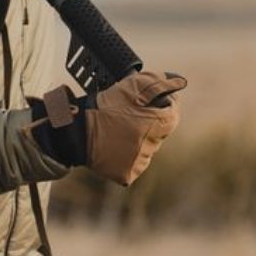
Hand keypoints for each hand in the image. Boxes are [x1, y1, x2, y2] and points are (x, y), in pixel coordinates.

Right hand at [87, 71, 187, 186]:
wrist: (76, 131)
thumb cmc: (105, 107)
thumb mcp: (133, 85)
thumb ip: (160, 82)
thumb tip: (180, 82)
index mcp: (158, 125)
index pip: (173, 114)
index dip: (163, 104)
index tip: (150, 101)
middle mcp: (152, 147)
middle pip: (160, 132)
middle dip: (149, 122)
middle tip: (128, 115)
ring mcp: (140, 163)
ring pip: (147, 148)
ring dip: (138, 139)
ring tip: (118, 130)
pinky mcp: (127, 174)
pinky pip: (135, 162)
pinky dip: (128, 154)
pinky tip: (115, 144)